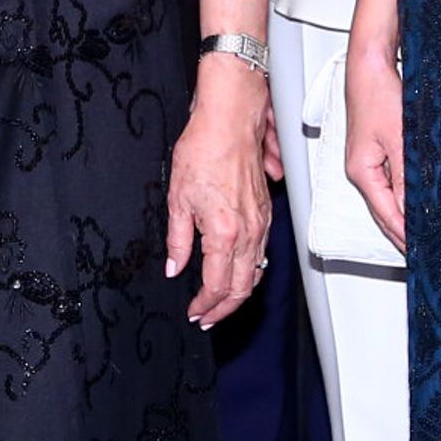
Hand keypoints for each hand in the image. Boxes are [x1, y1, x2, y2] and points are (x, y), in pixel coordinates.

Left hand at [166, 68, 274, 327]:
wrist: (230, 122)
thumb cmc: (203, 151)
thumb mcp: (178, 199)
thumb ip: (177, 240)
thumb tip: (174, 267)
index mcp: (224, 233)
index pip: (217, 284)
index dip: (205, 305)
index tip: (194, 313)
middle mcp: (249, 233)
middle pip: (242, 287)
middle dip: (224, 308)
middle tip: (208, 318)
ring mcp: (262, 224)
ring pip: (256, 273)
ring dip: (239, 293)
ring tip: (220, 303)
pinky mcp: (266, 214)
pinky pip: (262, 254)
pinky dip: (250, 272)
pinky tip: (237, 273)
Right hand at [342, 42, 406, 254]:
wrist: (371, 66)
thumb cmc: (378, 95)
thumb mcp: (400, 141)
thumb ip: (406, 179)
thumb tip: (412, 212)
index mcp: (360, 171)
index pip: (385, 215)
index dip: (404, 237)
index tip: (421, 253)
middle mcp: (361, 169)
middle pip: (384, 210)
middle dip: (404, 231)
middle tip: (427, 249)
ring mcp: (369, 160)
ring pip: (390, 196)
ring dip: (407, 213)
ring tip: (427, 230)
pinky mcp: (377, 149)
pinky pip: (392, 181)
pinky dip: (406, 194)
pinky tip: (420, 199)